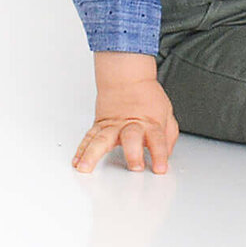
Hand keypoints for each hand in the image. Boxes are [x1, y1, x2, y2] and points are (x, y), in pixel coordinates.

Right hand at [73, 57, 178, 173]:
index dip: (160, 155)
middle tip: (135, 166)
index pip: (158, 140)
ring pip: (102, 139)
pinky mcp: (99, 125)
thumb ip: (168, 136)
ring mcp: (113, 126)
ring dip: (93, 154)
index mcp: (150, 123)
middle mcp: (131, 125)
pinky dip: (81, 150)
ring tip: (85, 167)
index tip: (160, 168)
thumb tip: (166, 154)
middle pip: (132, 138)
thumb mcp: (165, 113)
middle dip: (134, 153)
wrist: (127, 78)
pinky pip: (88, 138)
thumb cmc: (146, 97)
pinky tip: (77, 161)